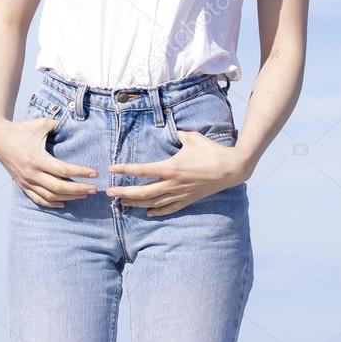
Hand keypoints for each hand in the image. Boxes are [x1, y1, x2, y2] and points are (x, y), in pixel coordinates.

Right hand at [0, 116, 97, 207]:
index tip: (94, 174)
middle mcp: (32, 173)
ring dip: (69, 197)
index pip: (63, 170)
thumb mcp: (41, 124)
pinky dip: (51, 203)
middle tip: (94, 189)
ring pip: (50, 196)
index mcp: (37, 159)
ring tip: (83, 195)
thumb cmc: (22, 129)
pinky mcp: (22, 185)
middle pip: (59, 187)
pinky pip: (38, 199)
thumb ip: (59, 124)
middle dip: (78, 190)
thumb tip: (76, 123)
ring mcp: (26, 181)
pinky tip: (64, 203)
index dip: (80, 173)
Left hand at [106, 129, 247, 216]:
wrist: (231, 169)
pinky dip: (157, 211)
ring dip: (136, 203)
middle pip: (142, 192)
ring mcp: (179, 194)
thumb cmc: (211, 151)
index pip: (141, 170)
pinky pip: (169, 208)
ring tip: (122, 203)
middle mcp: (172, 183)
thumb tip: (172, 128)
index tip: (111, 169)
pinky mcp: (188, 200)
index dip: (124, 170)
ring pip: (153, 202)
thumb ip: (178, 134)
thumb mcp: (192, 137)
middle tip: (109, 193)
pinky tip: (148, 212)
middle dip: (124, 193)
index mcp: (170, 167)